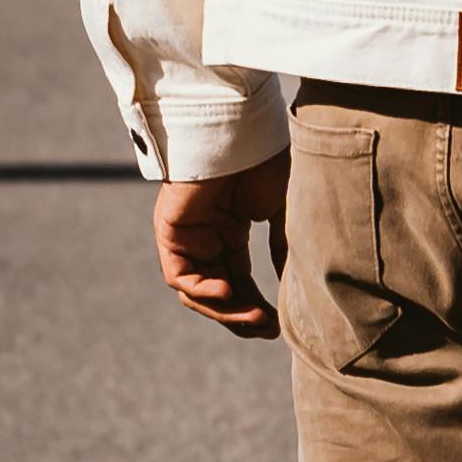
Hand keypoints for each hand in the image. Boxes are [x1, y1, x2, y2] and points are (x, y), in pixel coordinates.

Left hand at [156, 154, 291, 335]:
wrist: (241, 132)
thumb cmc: (265, 160)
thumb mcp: (284, 212)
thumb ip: (283, 249)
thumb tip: (291, 290)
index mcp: (231, 230)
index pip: (239, 282)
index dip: (257, 307)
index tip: (280, 326)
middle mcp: (206, 237)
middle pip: (219, 293)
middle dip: (243, 316)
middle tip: (269, 329)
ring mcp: (187, 236)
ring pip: (199, 292)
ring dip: (226, 311)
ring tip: (256, 319)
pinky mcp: (171, 232)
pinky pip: (180, 277)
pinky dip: (203, 291)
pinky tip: (229, 293)